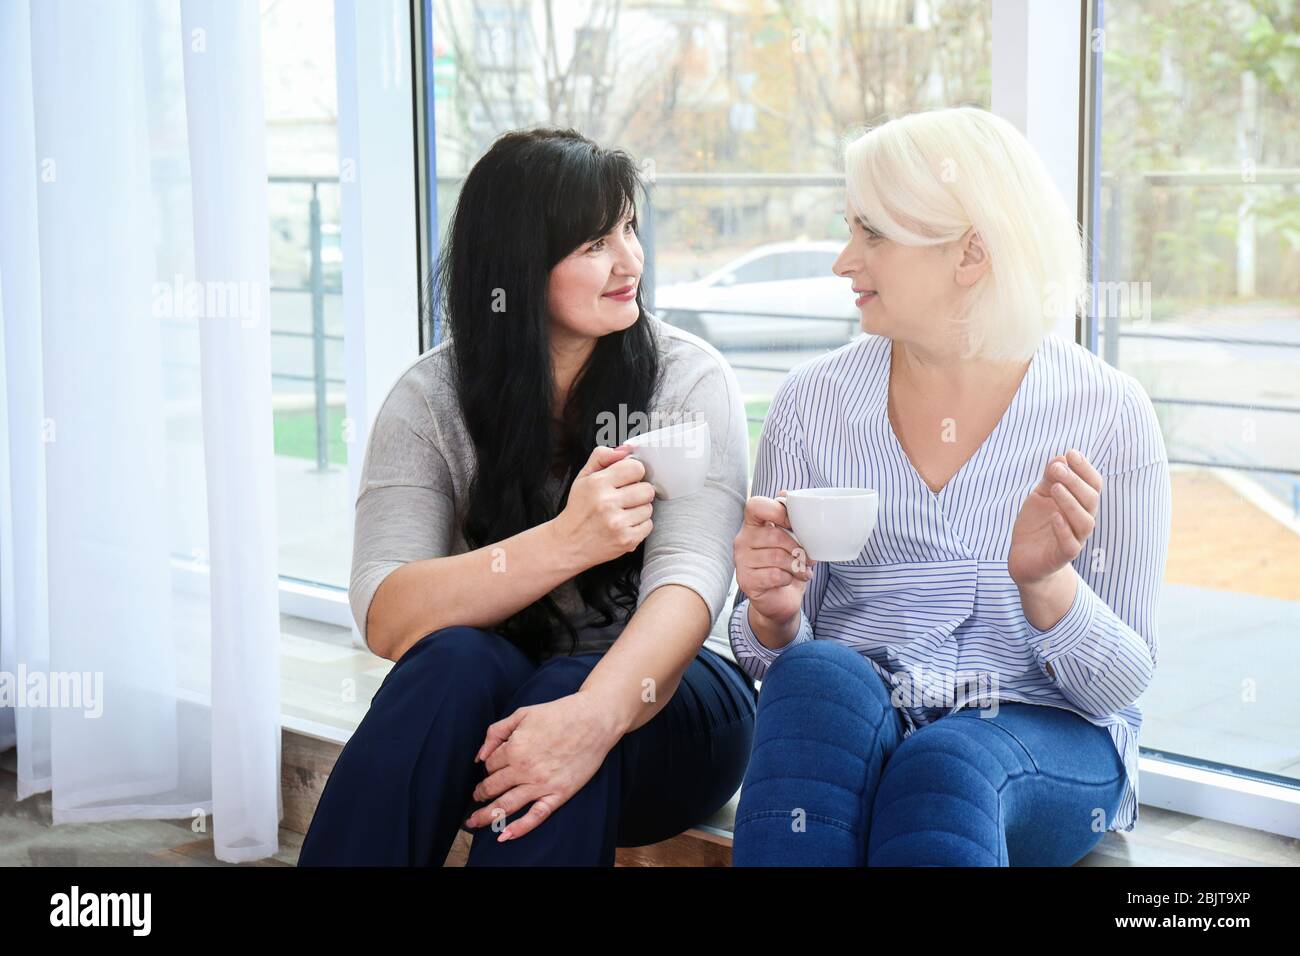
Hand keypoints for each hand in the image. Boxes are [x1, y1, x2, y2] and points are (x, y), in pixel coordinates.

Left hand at [462, 692, 621, 841]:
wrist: (594, 720)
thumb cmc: (558, 714)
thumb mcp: (522, 714)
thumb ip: (496, 733)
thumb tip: (479, 757)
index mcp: (514, 748)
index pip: (490, 765)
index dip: (489, 766)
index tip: (493, 766)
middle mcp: (525, 769)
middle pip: (492, 788)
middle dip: (480, 793)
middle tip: (476, 797)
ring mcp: (542, 784)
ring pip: (507, 805)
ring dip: (487, 816)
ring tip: (474, 822)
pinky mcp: (559, 794)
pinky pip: (536, 816)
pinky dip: (519, 828)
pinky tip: (504, 836)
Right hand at [552, 445, 655, 566]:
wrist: (568, 544)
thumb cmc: (578, 510)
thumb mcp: (583, 478)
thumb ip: (602, 458)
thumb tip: (626, 449)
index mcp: (597, 483)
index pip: (636, 468)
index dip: (633, 473)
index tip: (627, 479)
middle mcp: (607, 503)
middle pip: (647, 489)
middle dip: (638, 492)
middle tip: (625, 498)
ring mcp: (618, 523)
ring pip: (649, 508)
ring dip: (639, 510)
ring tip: (623, 513)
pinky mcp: (626, 540)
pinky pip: (648, 526)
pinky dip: (639, 526)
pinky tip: (624, 525)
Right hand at [733, 490, 815, 626]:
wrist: (778, 599)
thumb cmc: (785, 564)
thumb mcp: (790, 538)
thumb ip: (788, 516)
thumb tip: (785, 493)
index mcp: (752, 524)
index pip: (755, 505)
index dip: (776, 510)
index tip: (793, 523)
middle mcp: (742, 540)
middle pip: (773, 534)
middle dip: (797, 547)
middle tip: (808, 557)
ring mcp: (741, 561)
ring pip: (776, 556)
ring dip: (797, 565)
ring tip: (804, 571)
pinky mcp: (746, 581)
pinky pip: (775, 575)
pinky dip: (789, 578)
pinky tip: (791, 579)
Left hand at [1009, 448, 1102, 586]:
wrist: (1025, 558)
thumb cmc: (1036, 524)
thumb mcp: (1039, 496)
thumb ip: (1050, 479)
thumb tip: (1060, 458)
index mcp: (1080, 503)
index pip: (1092, 484)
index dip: (1085, 468)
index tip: (1071, 453)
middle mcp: (1082, 520)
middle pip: (1091, 499)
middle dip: (1075, 481)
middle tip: (1058, 469)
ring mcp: (1075, 538)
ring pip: (1085, 521)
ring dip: (1071, 502)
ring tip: (1055, 487)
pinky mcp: (1063, 555)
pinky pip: (1071, 544)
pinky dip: (1063, 528)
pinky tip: (1054, 516)